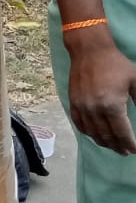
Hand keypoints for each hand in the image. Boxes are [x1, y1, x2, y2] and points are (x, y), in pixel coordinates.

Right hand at [67, 33, 135, 154]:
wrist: (89, 51)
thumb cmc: (116, 64)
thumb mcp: (135, 82)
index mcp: (112, 105)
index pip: (121, 133)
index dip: (130, 144)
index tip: (135, 150)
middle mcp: (94, 110)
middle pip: (106, 136)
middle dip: (118, 146)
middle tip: (126, 151)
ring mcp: (81, 107)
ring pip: (92, 133)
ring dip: (104, 142)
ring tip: (113, 146)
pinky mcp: (73, 103)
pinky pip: (79, 124)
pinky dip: (88, 133)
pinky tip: (95, 136)